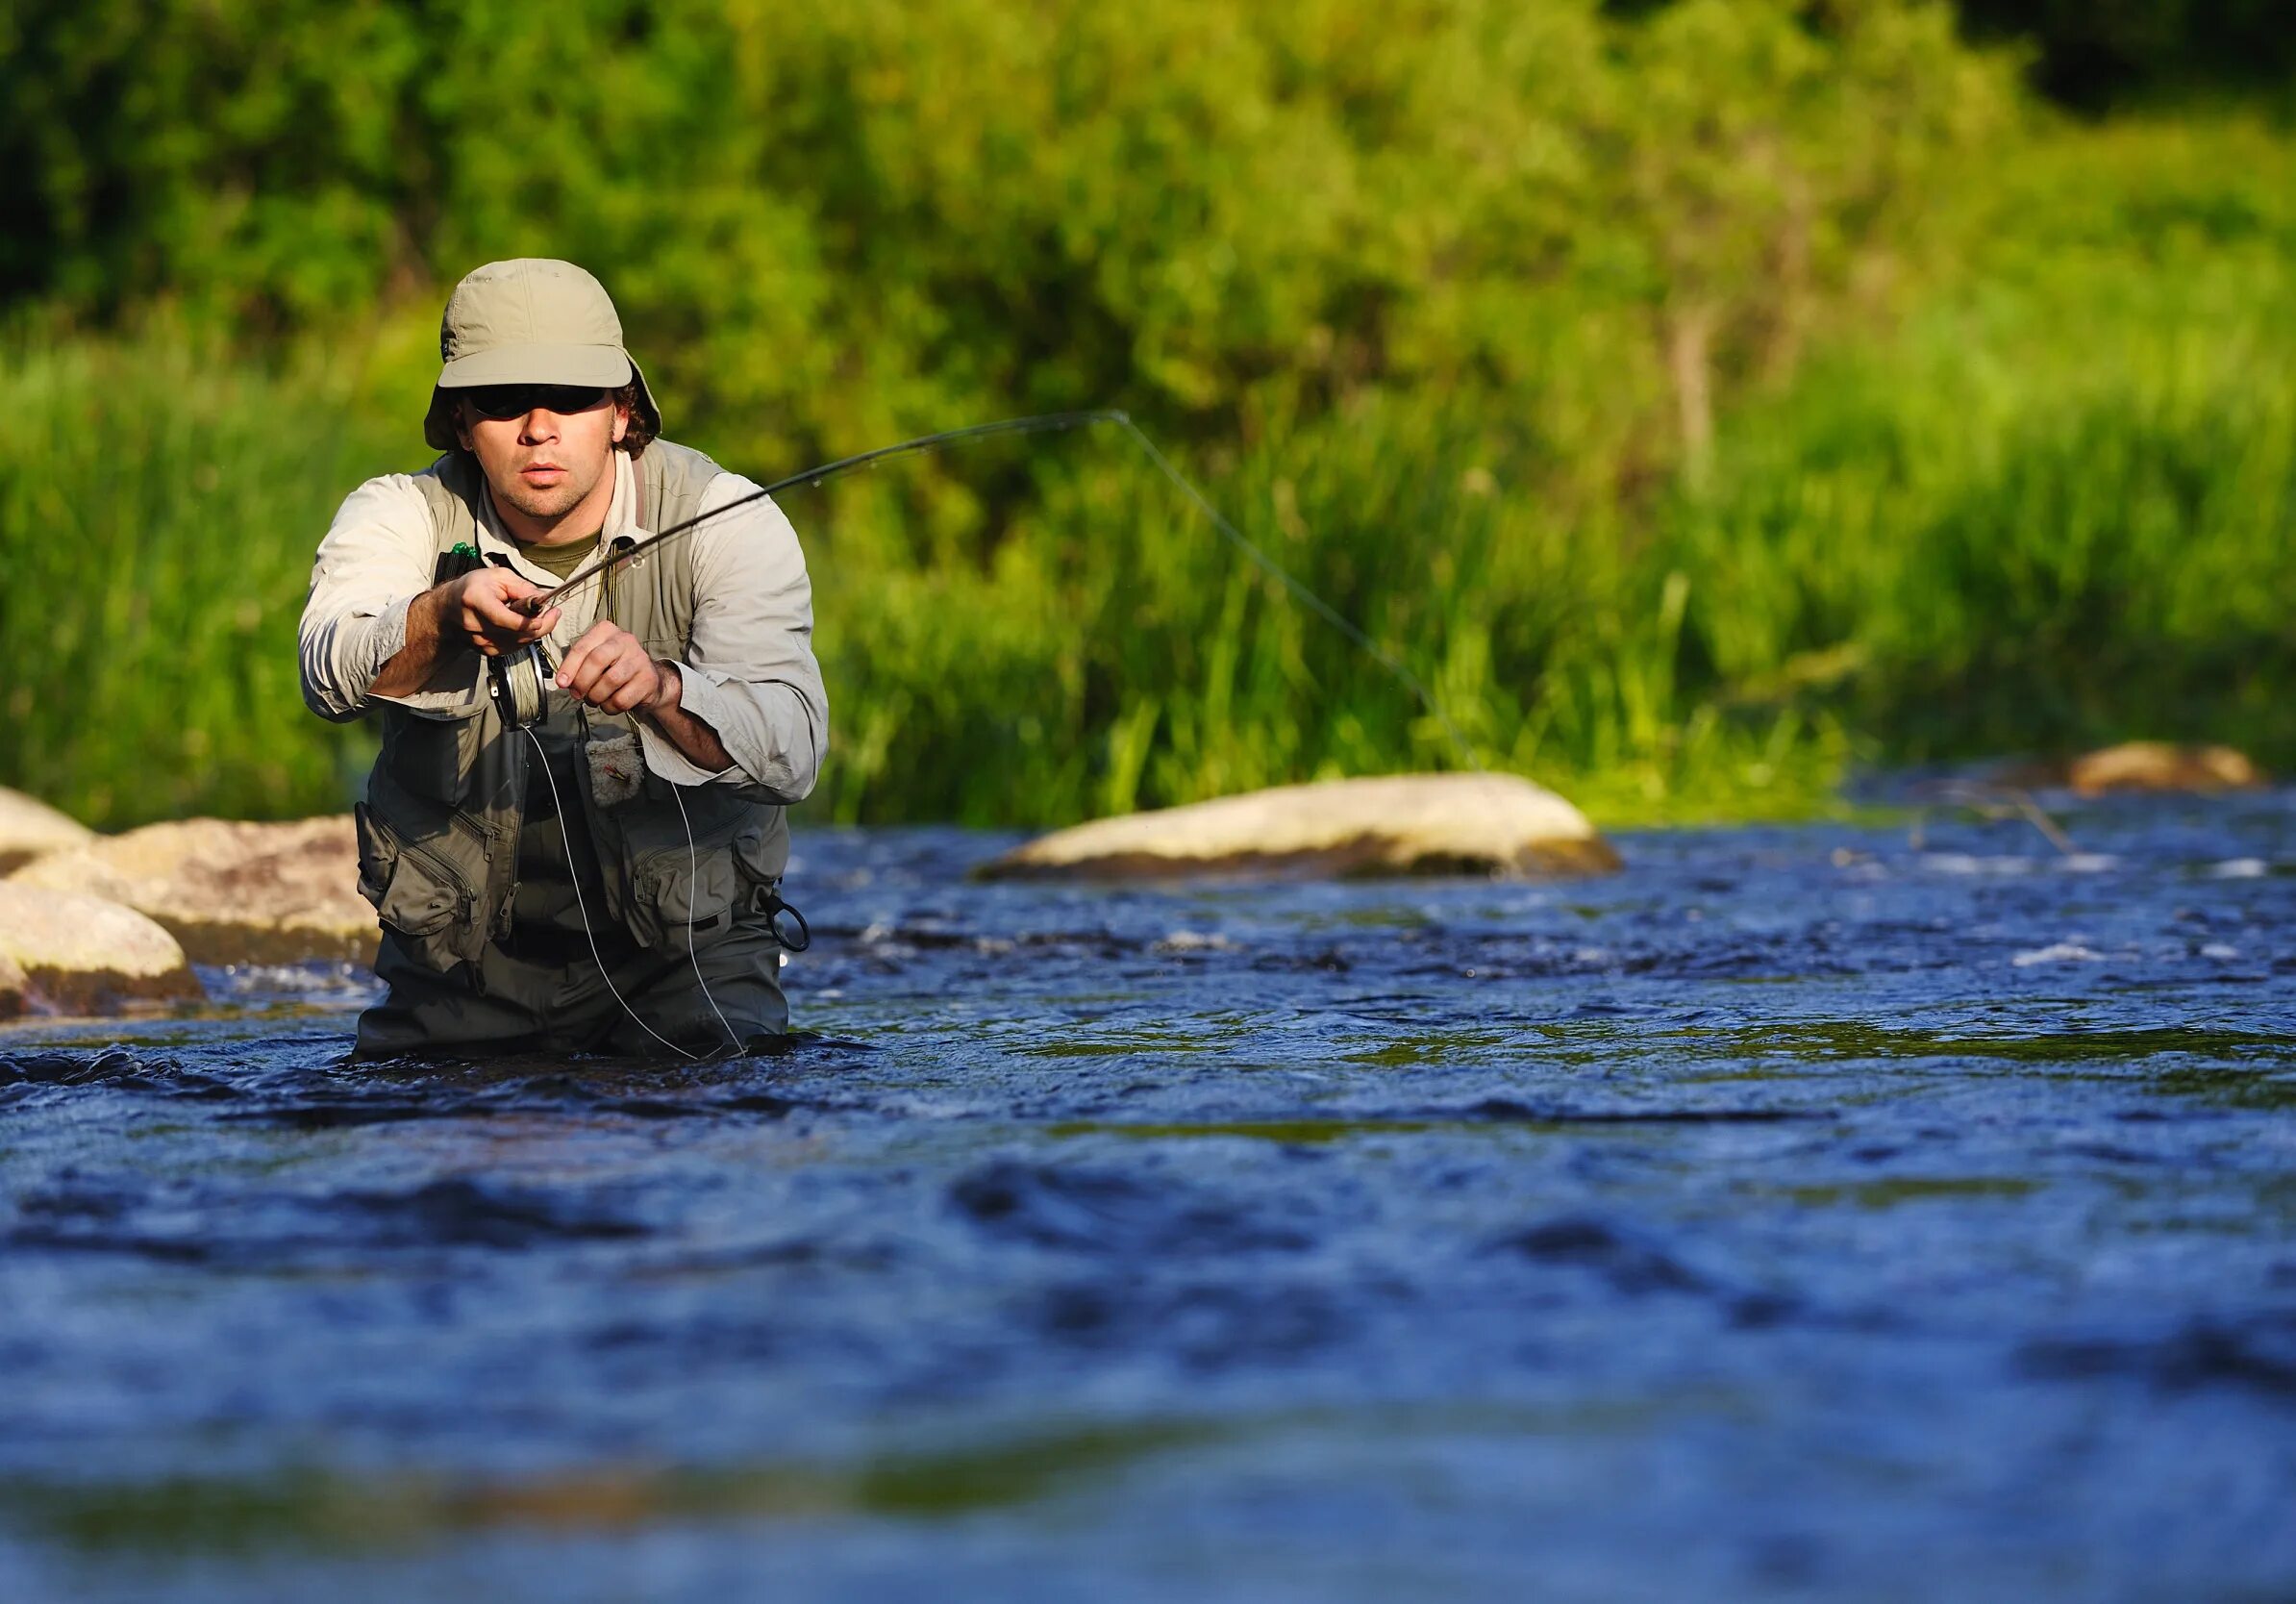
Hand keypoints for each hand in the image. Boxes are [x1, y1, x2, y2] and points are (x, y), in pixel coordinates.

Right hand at [433, 567, 558, 656]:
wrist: (448, 609)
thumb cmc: (472, 588)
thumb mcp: (498, 577)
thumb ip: (522, 587)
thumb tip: (542, 599)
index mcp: (475, 600)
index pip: (504, 618)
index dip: (528, 620)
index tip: (548, 614)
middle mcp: (475, 624)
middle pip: (517, 633)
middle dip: (541, 624)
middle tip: (553, 614)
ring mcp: (479, 641)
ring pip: (519, 642)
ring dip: (535, 632)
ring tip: (539, 617)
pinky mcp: (486, 652)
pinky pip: (514, 648)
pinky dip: (524, 638)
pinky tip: (525, 626)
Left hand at [554, 621, 670, 715]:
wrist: (647, 680)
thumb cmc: (614, 668)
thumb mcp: (595, 659)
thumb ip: (578, 666)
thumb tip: (565, 682)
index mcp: (607, 631)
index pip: (583, 647)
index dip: (569, 667)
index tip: (561, 683)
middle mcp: (625, 640)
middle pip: (597, 660)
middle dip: (582, 681)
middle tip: (577, 694)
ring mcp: (640, 659)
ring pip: (610, 681)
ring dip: (596, 696)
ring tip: (594, 699)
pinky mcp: (648, 679)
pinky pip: (622, 699)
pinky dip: (610, 707)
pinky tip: (610, 703)